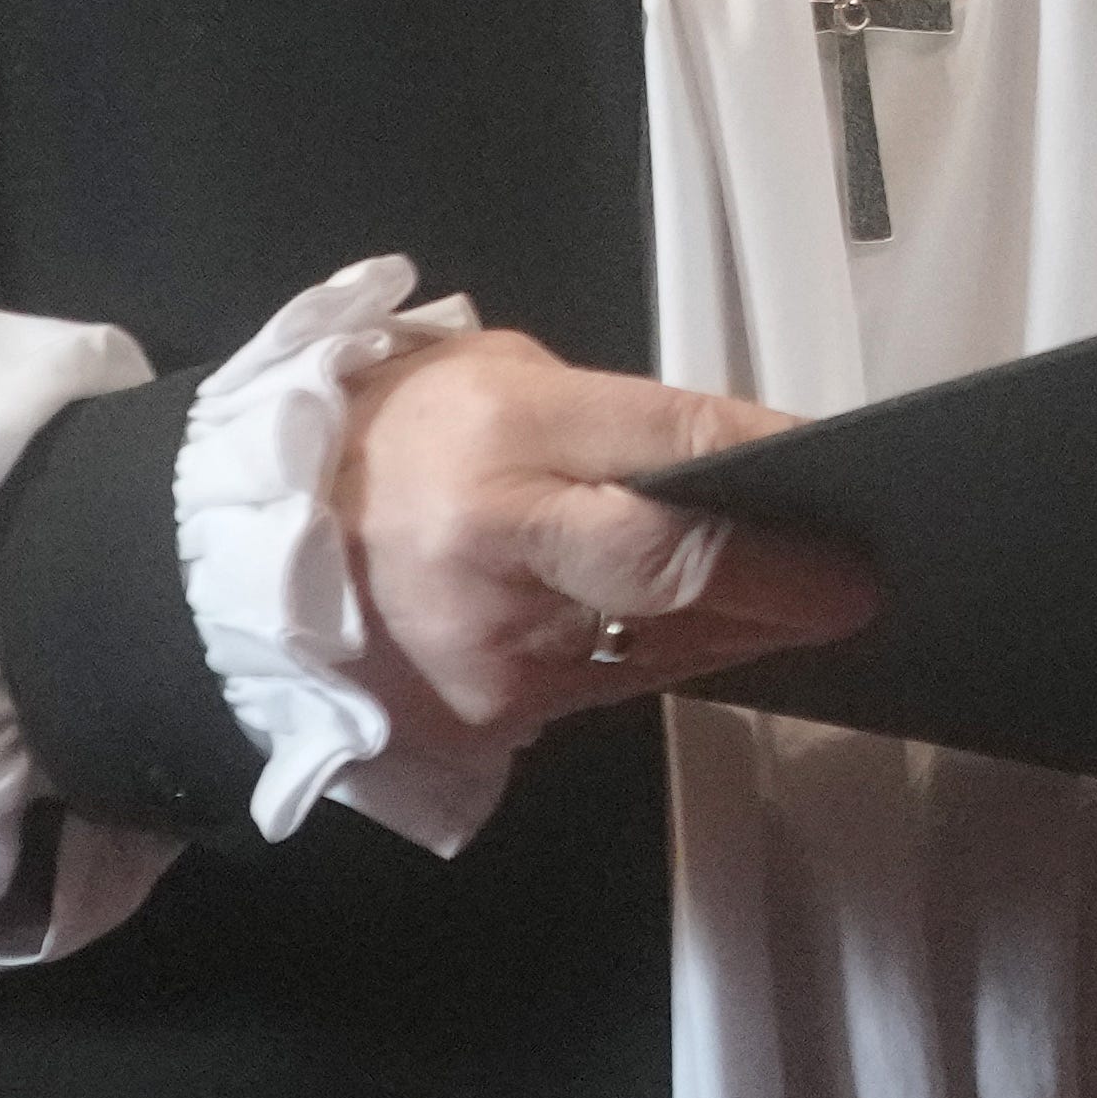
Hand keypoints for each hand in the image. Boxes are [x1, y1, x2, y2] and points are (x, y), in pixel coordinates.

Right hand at [329, 329, 858, 738]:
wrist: (239, 556)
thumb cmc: (388, 443)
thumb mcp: (494, 379)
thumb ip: (608, 419)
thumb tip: (726, 458)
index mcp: (502, 434)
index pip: (676, 443)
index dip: (771, 456)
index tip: (842, 467)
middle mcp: (502, 548)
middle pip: (681, 568)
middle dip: (787, 577)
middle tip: (857, 583)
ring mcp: (498, 649)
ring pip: (665, 641)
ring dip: (741, 624)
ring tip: (799, 601)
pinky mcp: (494, 718)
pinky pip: (615, 685)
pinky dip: (670, 657)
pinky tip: (713, 635)